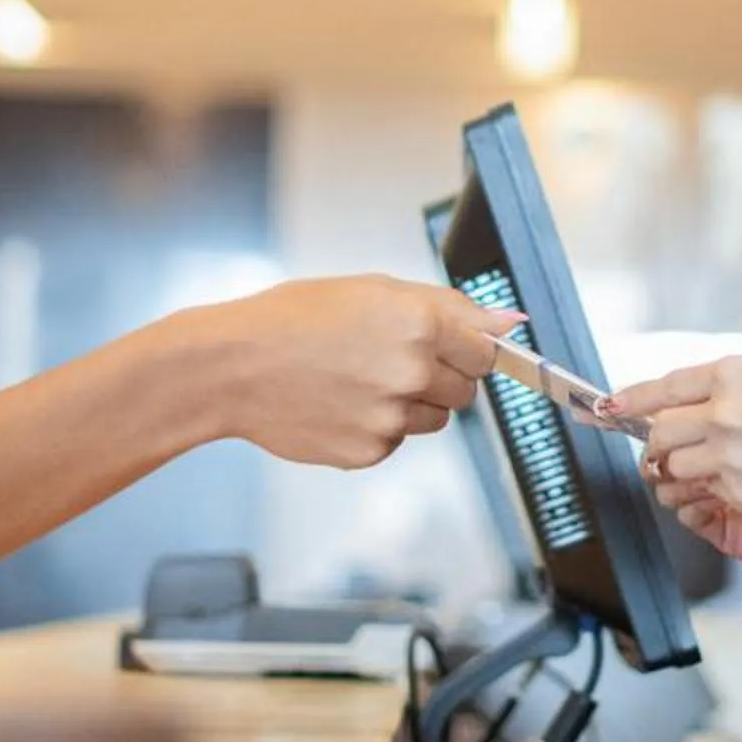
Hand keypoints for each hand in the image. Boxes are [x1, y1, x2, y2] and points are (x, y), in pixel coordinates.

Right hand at [196, 275, 515, 469]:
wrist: (231, 367)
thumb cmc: (291, 320)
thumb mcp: (373, 290)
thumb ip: (450, 306)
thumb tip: (509, 322)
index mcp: (420, 324)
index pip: (485, 350)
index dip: (467, 348)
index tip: (455, 349)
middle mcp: (412, 373)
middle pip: (465, 389)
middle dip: (441, 375)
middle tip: (392, 358)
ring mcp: (392, 417)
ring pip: (435, 418)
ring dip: (412, 402)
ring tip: (360, 379)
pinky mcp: (370, 452)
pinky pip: (397, 440)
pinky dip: (379, 426)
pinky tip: (342, 402)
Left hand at [605, 356, 741, 526]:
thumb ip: (739, 387)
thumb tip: (703, 398)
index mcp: (737, 373)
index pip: (662, 387)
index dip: (628, 401)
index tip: (604, 407)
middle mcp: (725, 412)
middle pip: (659, 433)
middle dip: (655, 445)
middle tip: (662, 451)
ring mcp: (730, 456)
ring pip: (674, 470)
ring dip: (680, 474)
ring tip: (712, 470)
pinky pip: (706, 497)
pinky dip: (712, 495)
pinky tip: (741, 487)